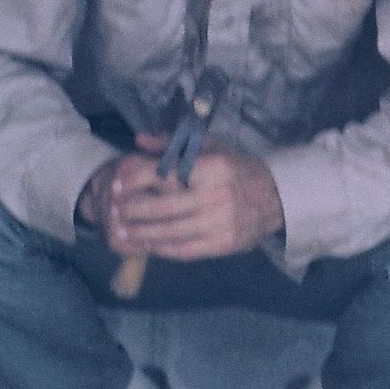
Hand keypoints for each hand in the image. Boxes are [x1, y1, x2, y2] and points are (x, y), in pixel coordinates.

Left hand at [95, 134, 283, 263]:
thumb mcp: (211, 149)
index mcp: (212, 167)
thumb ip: (172, 145)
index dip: (136, 179)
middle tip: (113, 211)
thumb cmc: (238, 170)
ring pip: (170, 230)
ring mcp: (221, 222)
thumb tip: (138, 139)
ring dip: (141, 232)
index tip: (117, 183)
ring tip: (121, 232)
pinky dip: (162, 248)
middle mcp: (216, 195)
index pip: (165, 172)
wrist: (276, 199)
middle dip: (133, 210)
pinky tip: (147, 245)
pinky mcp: (223, 244)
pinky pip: (185, 249)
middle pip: (163, 205)